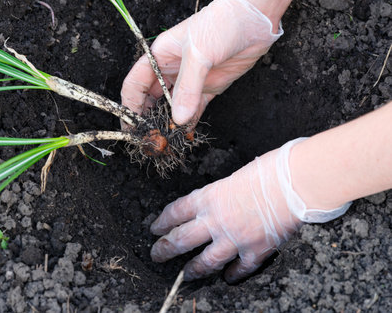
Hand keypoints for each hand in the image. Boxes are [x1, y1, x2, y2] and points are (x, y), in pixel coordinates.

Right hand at [121, 0, 282, 125]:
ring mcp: (190, 80)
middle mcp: (171, 69)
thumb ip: (187, 87)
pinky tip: (186, 133)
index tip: (129, 125)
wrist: (254, 20)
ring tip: (166, 140)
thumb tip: (178, 118)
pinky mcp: (208, 88)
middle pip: (152, 98)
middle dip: (148, 117)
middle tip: (148, 137)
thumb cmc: (221, 25)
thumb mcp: (198, 54)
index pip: (136, 84)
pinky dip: (190, 121)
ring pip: (173, 106)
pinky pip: (195, 109)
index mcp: (159, 56)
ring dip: (169, 122)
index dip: (130, 104)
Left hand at [150, 138, 350, 281]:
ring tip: (186, 274)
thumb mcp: (235, 176)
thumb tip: (221, 202)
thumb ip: (223, 194)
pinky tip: (228, 279)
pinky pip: (240, 269)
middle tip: (156, 254)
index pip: (176, 212)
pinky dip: (233, 275)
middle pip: (182, 239)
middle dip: (165, 249)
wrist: (295, 183)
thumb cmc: (269, 171)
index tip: (154, 228)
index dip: (162, 222)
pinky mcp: (255, 251)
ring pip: (206, 261)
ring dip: (194, 269)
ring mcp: (234, 239)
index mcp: (209, 198)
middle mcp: (216, 221)